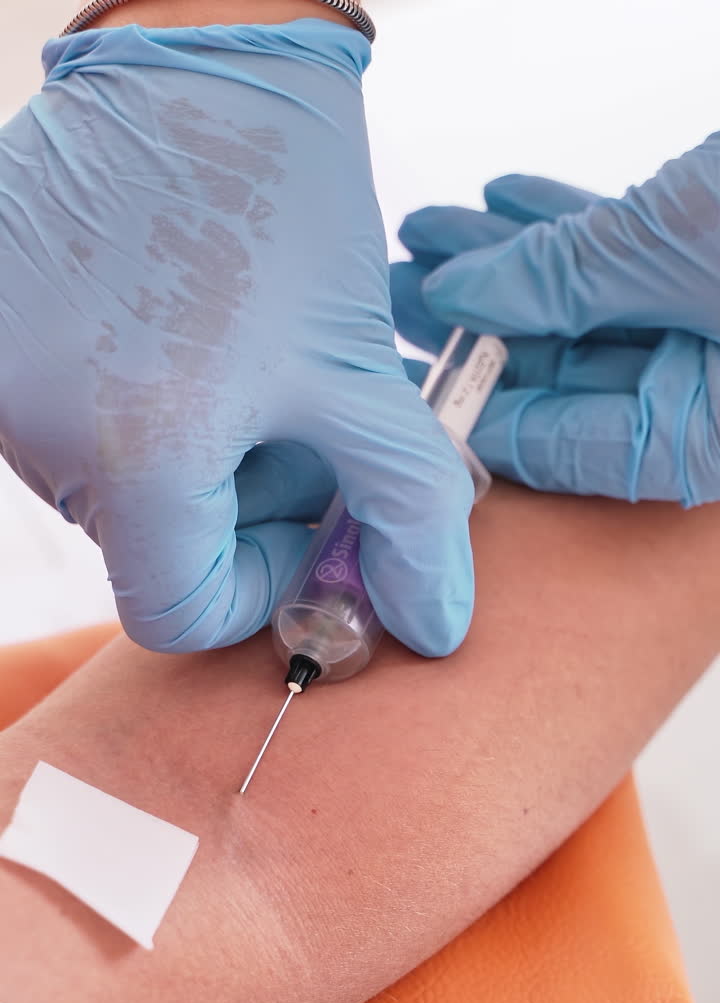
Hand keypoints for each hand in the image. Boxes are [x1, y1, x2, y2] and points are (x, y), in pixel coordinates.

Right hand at [0, 22, 473, 655]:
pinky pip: (70, 421)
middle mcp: (42, 435)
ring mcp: (4, 384)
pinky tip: (184, 334)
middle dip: (241, 504)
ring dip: (192, 452)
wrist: (195, 56)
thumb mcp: (357, 373)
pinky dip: (137, 406)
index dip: (259, 584)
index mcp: (136, 458)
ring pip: (116, 487)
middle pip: (154, 546)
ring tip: (242, 361)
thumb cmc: (280, 208)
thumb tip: (432, 623)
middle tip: (297, 418)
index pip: (182, 614)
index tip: (309, 520)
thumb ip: (402, 512)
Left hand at [391, 137, 719, 504]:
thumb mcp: (668, 255)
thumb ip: (564, 281)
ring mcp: (709, 336)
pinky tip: (502, 200)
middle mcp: (702, 398)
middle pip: (561, 375)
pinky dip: (568, 227)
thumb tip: (457, 291)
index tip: (392, 382)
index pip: (553, 443)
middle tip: (391, 292)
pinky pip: (628, 263)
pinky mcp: (716, 270)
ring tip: (427, 230)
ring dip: (508, 263)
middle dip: (473, 321)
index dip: (465, 412)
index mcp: (699, 435)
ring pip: (586, 310)